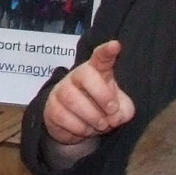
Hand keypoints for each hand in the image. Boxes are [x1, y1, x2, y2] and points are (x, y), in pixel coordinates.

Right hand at [42, 40, 133, 157]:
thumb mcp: (119, 110)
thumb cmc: (101, 109)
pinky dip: (80, 128)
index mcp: (97, 71)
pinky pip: (64, 117)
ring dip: (92, 116)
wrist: (77, 126)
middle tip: (112, 110)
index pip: (100, 57)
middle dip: (102, 95)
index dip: (107, 51)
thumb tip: (115, 116)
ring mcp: (62, 91)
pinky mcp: (51, 108)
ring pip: (73, 99)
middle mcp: (77, 76)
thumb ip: (124, 110)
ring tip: (101, 124)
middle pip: (85, 75)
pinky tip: (86, 129)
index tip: (116, 46)